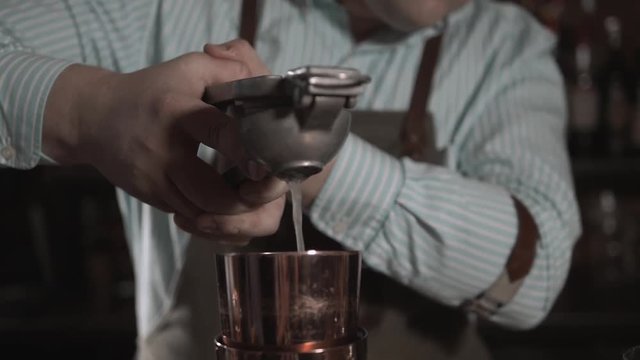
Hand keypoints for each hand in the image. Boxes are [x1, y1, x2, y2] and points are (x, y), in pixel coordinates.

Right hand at [43, 39, 286, 242]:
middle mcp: (167, 155)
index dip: (246, 151)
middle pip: (214, 195)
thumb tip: (262, 84)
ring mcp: (157, 183)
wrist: (93, 119)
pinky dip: (214, 217)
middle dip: (246, 200)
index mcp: (180, 116)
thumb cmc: (148, 92)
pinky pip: (192, 217)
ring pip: (204, 215)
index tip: (268, 166)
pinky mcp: (154, 198)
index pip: (218, 133)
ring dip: (232, 214)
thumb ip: (227, 69)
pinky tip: (229, 204)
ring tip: (252, 198)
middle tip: (267, 189)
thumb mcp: (186, 69)